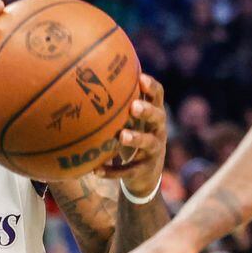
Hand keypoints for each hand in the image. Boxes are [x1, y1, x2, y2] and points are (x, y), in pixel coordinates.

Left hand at [96, 74, 165, 194]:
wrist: (145, 175)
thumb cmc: (134, 137)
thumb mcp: (131, 120)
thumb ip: (119, 103)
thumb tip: (93, 77)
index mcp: (154, 115)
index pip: (158, 97)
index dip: (152, 88)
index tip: (141, 79)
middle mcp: (158, 130)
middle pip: (158, 117)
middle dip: (148, 111)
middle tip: (134, 107)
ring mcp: (153, 151)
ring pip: (148, 143)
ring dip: (136, 139)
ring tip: (122, 136)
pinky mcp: (144, 170)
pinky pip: (128, 170)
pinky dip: (112, 171)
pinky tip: (96, 170)